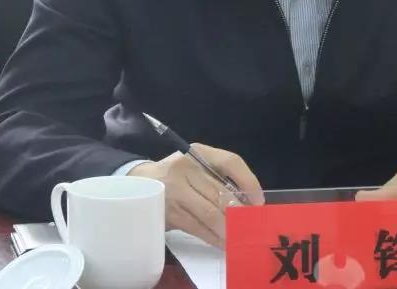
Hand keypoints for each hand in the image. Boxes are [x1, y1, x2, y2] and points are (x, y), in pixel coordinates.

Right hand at [129, 143, 264, 247]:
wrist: (138, 183)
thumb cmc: (177, 174)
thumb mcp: (196, 165)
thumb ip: (218, 178)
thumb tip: (249, 203)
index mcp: (198, 152)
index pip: (230, 161)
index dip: (249, 182)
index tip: (258, 201)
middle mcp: (186, 169)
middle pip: (221, 193)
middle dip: (241, 213)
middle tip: (253, 225)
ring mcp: (176, 192)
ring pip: (211, 214)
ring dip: (230, 229)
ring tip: (242, 237)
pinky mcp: (169, 213)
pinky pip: (198, 228)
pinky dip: (215, 238)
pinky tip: (224, 243)